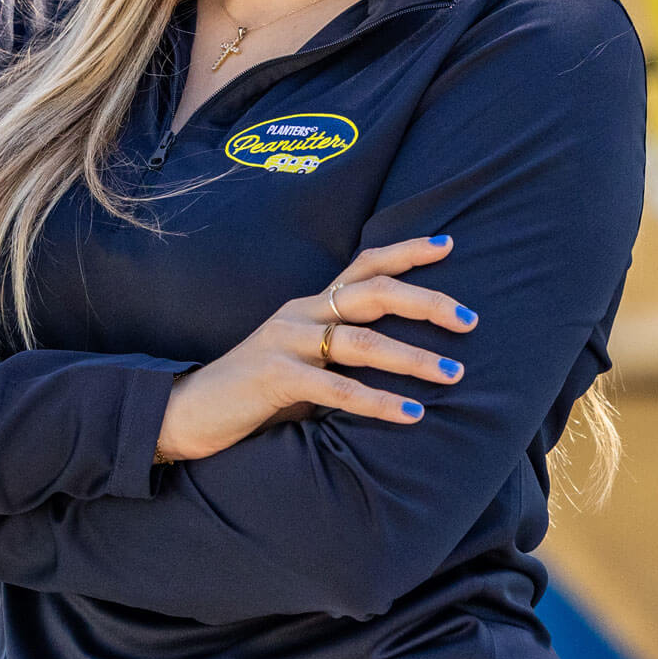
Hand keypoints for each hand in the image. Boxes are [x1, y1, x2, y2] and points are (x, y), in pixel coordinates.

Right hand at [156, 235, 476, 462]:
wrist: (187, 413)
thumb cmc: (255, 394)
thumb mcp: (304, 365)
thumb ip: (342, 357)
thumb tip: (402, 365)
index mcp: (310, 306)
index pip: (364, 265)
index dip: (406, 251)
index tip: (449, 244)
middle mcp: (300, 313)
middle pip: (372, 292)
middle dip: (426, 301)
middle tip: (470, 320)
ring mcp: (285, 342)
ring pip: (361, 340)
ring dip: (412, 358)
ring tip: (453, 373)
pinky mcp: (273, 377)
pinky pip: (336, 388)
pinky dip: (378, 401)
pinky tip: (411, 414)